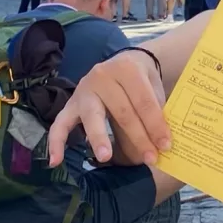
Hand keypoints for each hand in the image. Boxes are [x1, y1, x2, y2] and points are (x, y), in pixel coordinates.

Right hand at [48, 50, 168, 167]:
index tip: (166, 146)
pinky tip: (56, 161)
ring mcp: (84, 89)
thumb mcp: (154, 86)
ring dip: (99, 139)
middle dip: (138, 138)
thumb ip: (155, 110)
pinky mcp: (70, 103)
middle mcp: (103, 76)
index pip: (144, 102)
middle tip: (150, 158)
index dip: (156, 125)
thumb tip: (160, 145)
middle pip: (122, 111)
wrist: (126, 61)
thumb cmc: (143, 79)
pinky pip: (59, 123)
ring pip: (92, 117)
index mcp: (127, 69)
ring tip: (106, 158)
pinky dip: (56, 142)